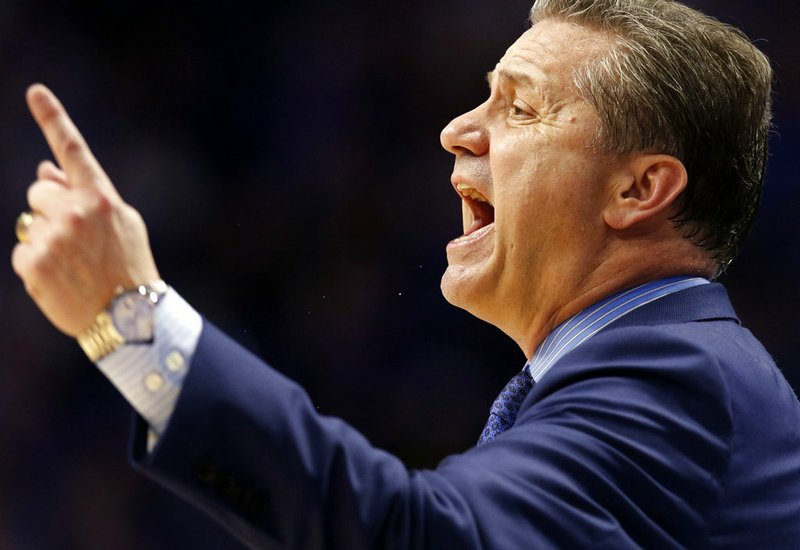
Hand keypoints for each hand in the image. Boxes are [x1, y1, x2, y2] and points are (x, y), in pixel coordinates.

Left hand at [12, 84, 159, 336]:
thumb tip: (43, 170)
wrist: (130, 319)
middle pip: (38, 192)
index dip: (54, 118)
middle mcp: (75, 212)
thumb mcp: (124, 225)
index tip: (35, 91)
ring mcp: (52, 237)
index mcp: (101, 198)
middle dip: (50, 209)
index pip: (74, 151)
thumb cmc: (130, 268)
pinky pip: (22, 252)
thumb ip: (87, 195)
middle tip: (76, 240)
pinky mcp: (32, 263)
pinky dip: (36, 265)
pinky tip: (61, 279)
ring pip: (28, 222)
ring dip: (44, 237)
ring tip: (73, 265)